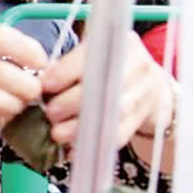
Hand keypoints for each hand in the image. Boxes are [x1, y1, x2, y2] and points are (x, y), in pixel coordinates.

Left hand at [41, 31, 171, 148]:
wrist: (152, 85)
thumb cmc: (111, 69)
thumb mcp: (94, 56)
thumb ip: (69, 65)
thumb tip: (40, 82)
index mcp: (121, 44)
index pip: (92, 56)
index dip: (65, 73)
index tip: (45, 86)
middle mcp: (138, 65)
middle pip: (103, 86)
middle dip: (70, 102)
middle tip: (50, 113)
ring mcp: (145, 92)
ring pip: (112, 112)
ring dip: (80, 126)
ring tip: (57, 134)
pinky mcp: (144, 117)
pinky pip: (119, 134)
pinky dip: (94, 143)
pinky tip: (74, 149)